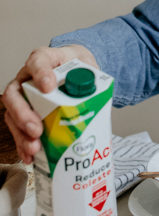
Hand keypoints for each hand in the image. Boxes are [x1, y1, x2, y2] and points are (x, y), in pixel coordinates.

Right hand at [2, 44, 97, 163]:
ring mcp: (24, 97)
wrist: (78, 71)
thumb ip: (89, 77)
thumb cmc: (77, 66)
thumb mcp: (87, 66)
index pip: (37, 61)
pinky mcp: (26, 115)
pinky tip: (30, 155)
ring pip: (12, 115)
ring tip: (34, 147)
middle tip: (36, 128)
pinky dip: (23, 145)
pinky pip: (19, 130)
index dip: (40, 73)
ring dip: (21, 134)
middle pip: (14, 93)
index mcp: (44, 60)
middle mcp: (27, 79)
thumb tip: (90, 93)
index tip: (48, 87)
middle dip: (23, 114)